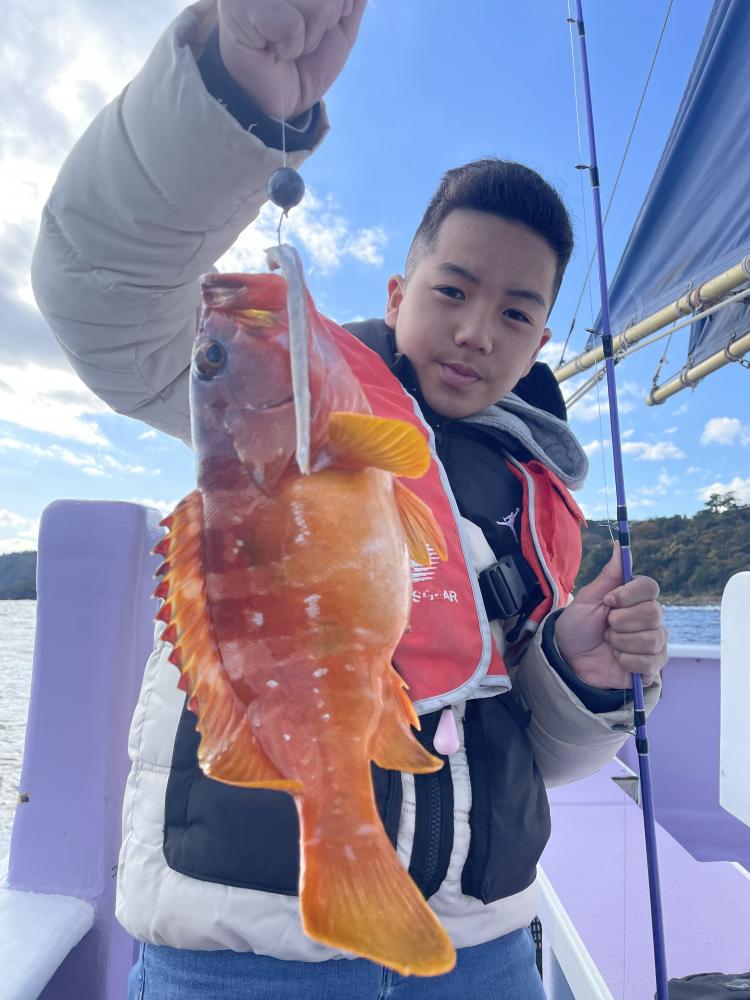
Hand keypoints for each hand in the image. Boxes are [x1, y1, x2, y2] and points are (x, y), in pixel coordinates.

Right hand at [217, 0, 367, 118]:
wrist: (274, 104)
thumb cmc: (302, 64)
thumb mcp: (338, 30)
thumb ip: (351, 1)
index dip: (340, 6)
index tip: (323, 24)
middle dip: (327, 23)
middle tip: (301, 38)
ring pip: (318, 6)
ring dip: (310, 37)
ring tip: (287, 45)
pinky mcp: (239, 7)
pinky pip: (292, 25)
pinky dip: (291, 47)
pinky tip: (273, 51)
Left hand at [554, 543, 667, 688]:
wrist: (569, 658)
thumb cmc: (578, 625)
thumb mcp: (588, 598)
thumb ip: (609, 575)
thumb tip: (620, 544)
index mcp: (636, 598)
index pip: (650, 587)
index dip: (629, 594)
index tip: (608, 600)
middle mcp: (651, 618)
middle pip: (654, 613)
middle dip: (621, 621)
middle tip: (606, 626)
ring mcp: (654, 643)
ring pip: (652, 639)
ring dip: (621, 642)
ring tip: (610, 643)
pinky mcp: (652, 667)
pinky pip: (649, 663)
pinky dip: (626, 661)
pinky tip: (617, 659)